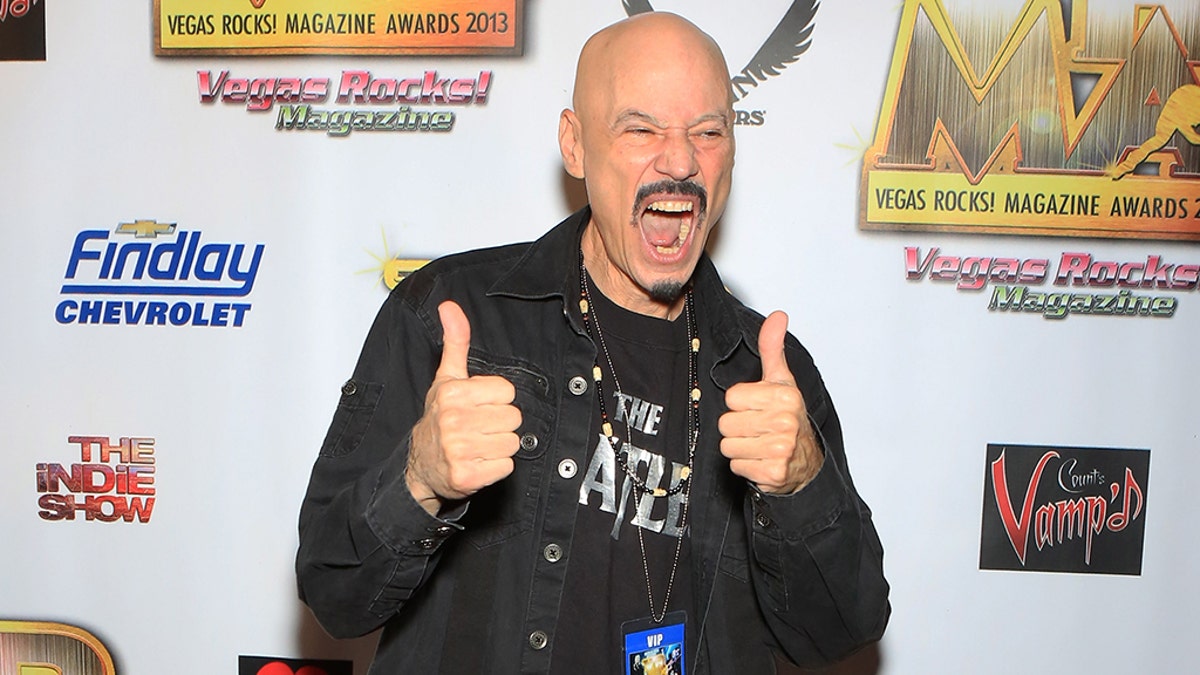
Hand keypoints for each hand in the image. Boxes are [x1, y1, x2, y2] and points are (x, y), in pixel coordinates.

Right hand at [406, 301, 521, 514]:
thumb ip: (455, 342)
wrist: (420, 465)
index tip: (478, 406)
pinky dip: (496, 467)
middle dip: (500, 423)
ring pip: (512, 443)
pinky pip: (507, 466)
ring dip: (499, 446)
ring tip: (478, 445)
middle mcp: (453, 421)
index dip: (496, 399)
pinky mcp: (467, 477)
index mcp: (453, 393)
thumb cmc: (438, 418)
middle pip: (513, 417)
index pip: (507, 391)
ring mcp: (459, 450)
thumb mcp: (446, 378)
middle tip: (478, 427)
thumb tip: (450, 306)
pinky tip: (478, 462)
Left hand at [718, 311, 822, 493]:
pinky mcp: (773, 473)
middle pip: (726, 423)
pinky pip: (736, 467)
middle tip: (758, 430)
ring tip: (759, 445)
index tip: (758, 408)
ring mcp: (781, 449)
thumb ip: (772, 348)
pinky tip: (761, 461)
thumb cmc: (789, 418)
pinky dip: (745, 467)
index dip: (741, 404)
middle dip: (738, 429)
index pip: (732, 397)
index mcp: (785, 396)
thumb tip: (778, 316)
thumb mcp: (782, 381)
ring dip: (740, 449)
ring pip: (728, 446)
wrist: (807, 463)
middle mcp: (785, 422)